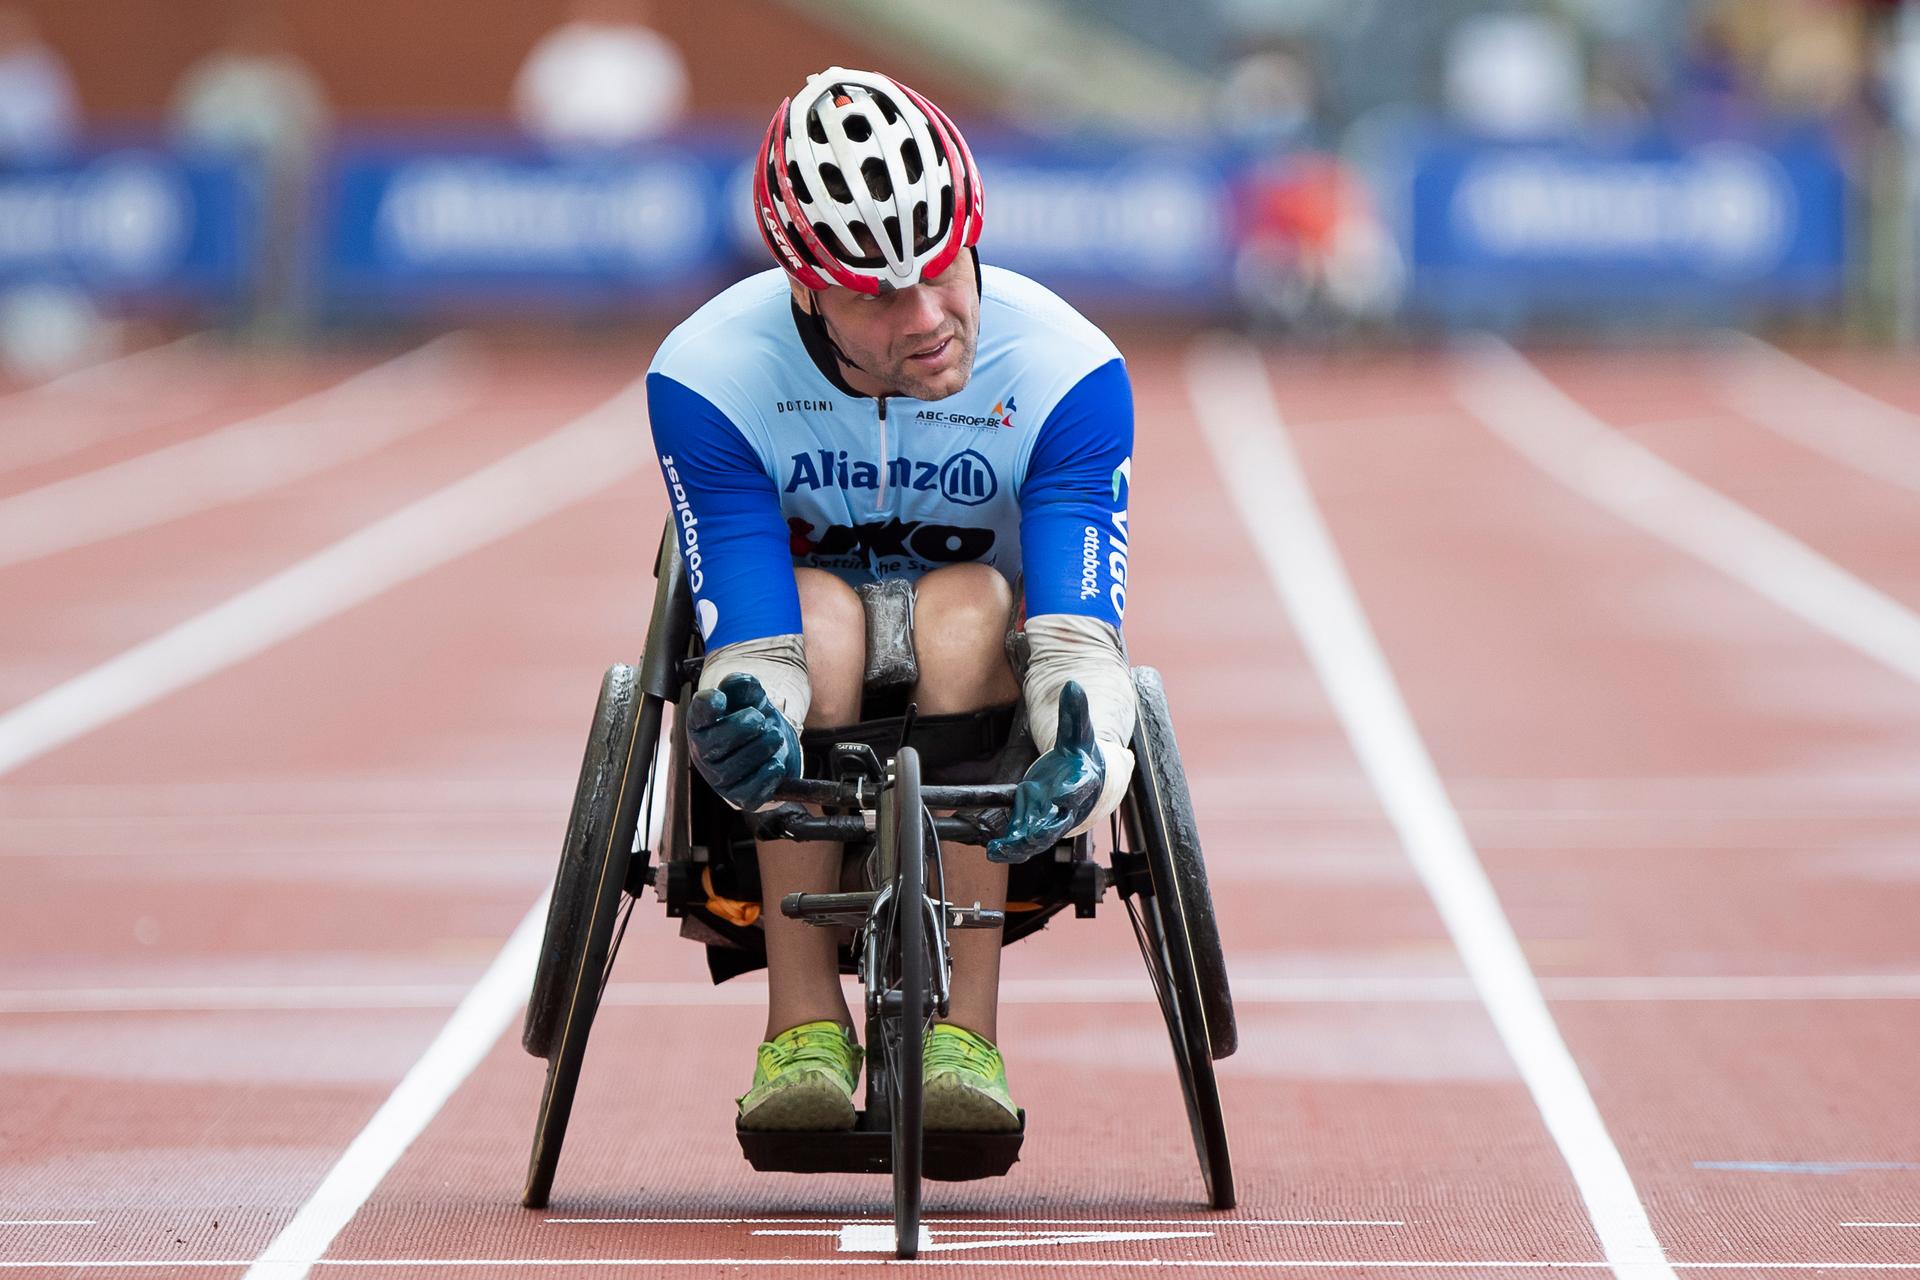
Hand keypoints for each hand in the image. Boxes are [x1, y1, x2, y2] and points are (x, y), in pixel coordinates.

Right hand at [686, 672, 802, 809]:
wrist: (773, 745)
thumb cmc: (753, 719)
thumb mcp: (750, 697)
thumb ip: (744, 687)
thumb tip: (738, 682)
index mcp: (702, 724)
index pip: (697, 715)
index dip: (706, 706)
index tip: (721, 698)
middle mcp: (704, 753)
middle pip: (713, 744)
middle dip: (740, 729)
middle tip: (760, 719)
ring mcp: (720, 778)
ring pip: (731, 770)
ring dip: (758, 750)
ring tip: (775, 736)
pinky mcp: (739, 797)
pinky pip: (748, 794)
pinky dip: (765, 778)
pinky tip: (776, 764)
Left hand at [988, 680, 1105, 863]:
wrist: (1095, 784)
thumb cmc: (1084, 760)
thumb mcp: (1079, 735)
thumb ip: (1075, 713)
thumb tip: (1073, 685)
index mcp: (1082, 784)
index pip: (1079, 788)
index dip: (1071, 791)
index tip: (1060, 793)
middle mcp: (1069, 808)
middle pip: (1058, 822)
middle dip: (1042, 829)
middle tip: (1026, 833)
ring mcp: (1053, 821)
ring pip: (1039, 838)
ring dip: (1020, 845)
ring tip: (999, 849)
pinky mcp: (1038, 828)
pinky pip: (1025, 843)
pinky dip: (1010, 849)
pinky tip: (993, 850)